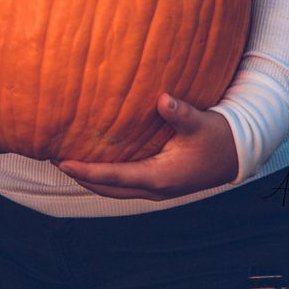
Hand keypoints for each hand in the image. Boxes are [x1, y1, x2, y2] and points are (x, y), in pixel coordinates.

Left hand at [52, 94, 238, 199]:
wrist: (236, 155)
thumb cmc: (218, 138)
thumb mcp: (201, 124)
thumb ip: (181, 113)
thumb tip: (163, 100)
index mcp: (160, 178)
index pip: (114, 177)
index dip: (87, 171)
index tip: (62, 163)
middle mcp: (153, 189)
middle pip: (107, 188)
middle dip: (80, 177)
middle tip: (52, 159)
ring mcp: (154, 189)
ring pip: (113, 189)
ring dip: (90, 178)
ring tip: (66, 162)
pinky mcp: (156, 183)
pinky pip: (122, 183)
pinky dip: (104, 176)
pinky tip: (94, 161)